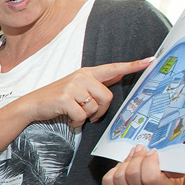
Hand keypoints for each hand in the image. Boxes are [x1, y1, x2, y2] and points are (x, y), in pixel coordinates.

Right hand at [16, 58, 151, 127]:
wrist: (33, 104)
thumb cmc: (58, 98)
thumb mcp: (78, 86)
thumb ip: (97, 83)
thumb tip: (118, 75)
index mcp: (88, 72)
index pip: (114, 68)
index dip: (133, 65)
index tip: (151, 61)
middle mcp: (82, 76)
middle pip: (107, 97)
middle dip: (101, 111)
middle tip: (91, 116)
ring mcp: (73, 86)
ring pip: (94, 108)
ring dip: (87, 117)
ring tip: (76, 115)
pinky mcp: (65, 98)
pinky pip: (82, 116)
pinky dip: (77, 123)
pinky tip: (69, 120)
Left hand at [103, 144, 184, 184]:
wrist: (160, 182)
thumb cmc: (168, 171)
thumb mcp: (176, 164)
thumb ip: (173, 161)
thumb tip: (165, 155)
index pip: (151, 177)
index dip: (148, 160)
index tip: (152, 152)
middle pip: (132, 175)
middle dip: (136, 157)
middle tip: (141, 150)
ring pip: (119, 177)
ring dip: (125, 162)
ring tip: (133, 157)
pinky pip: (108, 182)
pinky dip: (113, 171)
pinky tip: (123, 167)